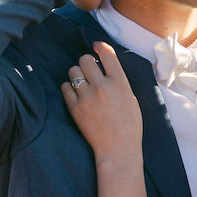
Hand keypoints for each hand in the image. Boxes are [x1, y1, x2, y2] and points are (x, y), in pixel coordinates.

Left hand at [61, 42, 142, 162]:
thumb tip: (105, 67)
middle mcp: (102, 86)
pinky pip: (65, 87)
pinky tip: (76, 94)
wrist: (118, 149)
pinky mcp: (75, 107)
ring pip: (73, 71)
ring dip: (77, 74)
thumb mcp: (131, 99)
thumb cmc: (129, 126)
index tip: (96, 47)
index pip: (107, 54)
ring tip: (82, 84)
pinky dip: (69, 88)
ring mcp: (87, 97)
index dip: (100, 47)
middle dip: (86, 63)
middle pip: (85, 59)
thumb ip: (119, 82)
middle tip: (89, 71)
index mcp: (120, 83)